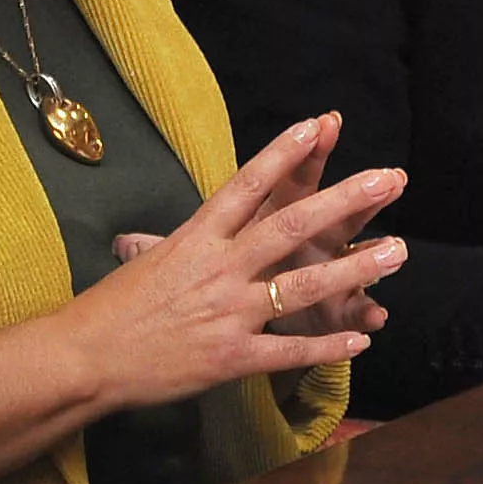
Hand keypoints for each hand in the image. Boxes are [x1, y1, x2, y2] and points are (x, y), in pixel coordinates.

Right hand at [114, 113, 389, 337]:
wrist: (86, 358)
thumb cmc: (111, 309)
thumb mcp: (143, 262)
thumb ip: (163, 244)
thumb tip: (147, 235)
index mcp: (196, 236)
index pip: (246, 184)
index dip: (284, 153)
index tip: (318, 126)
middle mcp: (218, 267)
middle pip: (290, 225)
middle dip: (344, 201)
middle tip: (388, 180)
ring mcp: (229, 312)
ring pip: (302, 285)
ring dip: (355, 268)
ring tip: (396, 251)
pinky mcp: (233, 357)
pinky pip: (290, 348)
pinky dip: (328, 345)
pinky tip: (362, 338)